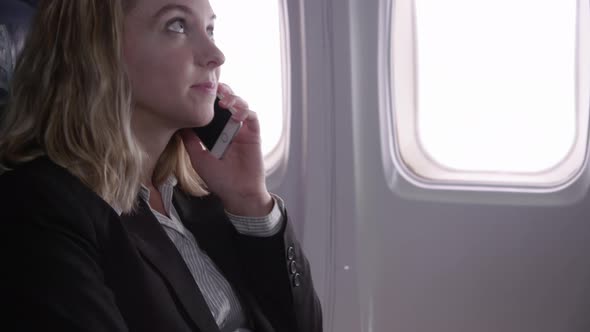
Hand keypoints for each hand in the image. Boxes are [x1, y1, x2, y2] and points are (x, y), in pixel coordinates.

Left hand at [180, 83, 272, 215]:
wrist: (238, 193)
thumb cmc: (219, 179)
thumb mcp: (198, 158)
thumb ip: (190, 141)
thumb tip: (179, 124)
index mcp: (215, 132)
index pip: (212, 109)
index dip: (208, 99)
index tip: (198, 91)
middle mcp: (229, 128)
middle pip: (227, 102)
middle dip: (222, 92)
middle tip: (214, 89)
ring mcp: (242, 130)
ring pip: (240, 105)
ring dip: (233, 98)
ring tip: (224, 101)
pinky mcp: (254, 134)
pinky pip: (252, 117)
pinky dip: (245, 111)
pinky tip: (236, 114)